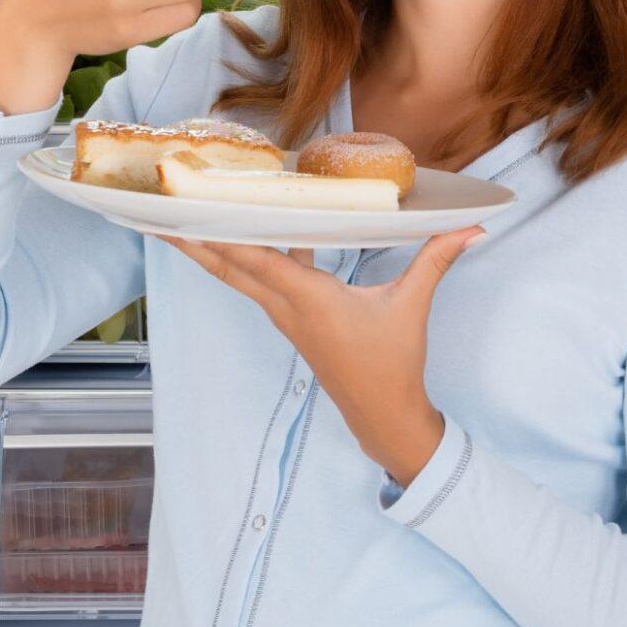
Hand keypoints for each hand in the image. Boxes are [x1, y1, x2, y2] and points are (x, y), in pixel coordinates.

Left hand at [157, 228, 485, 485]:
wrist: (382, 416)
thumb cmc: (393, 365)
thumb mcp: (412, 308)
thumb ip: (435, 259)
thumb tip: (471, 226)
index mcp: (309, 300)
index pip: (256, 258)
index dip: (221, 232)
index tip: (190, 210)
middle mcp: (287, 307)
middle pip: (228, 265)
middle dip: (190, 239)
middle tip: (156, 211)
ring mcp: (285, 316)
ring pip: (237, 274)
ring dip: (209, 247)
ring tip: (181, 219)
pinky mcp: (292, 321)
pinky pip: (257, 281)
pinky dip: (244, 256)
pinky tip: (248, 233)